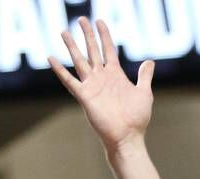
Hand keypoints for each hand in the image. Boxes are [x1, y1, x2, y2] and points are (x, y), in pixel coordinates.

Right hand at [50, 20, 154, 158]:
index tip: (99, 21)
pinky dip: (59, 70)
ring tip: (64, 31)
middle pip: (92, 50)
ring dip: (72, 46)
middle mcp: (102, 77)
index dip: (104, 35)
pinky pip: (69, 81)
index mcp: (115, 75)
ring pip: (79, 60)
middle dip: (87, 34)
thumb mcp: (144, 93)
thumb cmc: (137, 119)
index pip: (108, 49)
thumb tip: (149, 61)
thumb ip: (144, 76)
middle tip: (81, 19)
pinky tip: (50, 58)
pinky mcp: (85, 96)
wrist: (128, 137)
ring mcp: (92, 86)